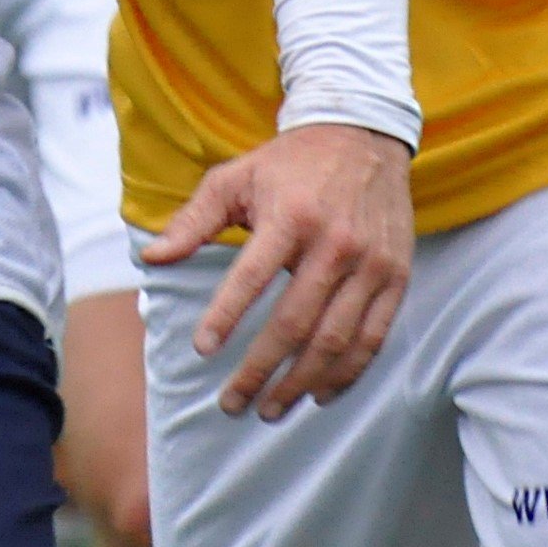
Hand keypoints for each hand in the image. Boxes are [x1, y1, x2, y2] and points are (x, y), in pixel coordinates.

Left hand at [141, 122, 413, 419]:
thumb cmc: (288, 163)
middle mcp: (334, 244)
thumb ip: (193, 220)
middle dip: (260, 369)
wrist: (363, 138)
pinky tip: (319, 394)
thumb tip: (151, 257)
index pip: (252, 276)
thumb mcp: (234, 178)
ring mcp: (370, 264)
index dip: (226, 316)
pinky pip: (373, 338)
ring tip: (270, 409)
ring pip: (335, 340)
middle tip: (232, 402)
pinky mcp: (396, 278)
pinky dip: (347, 373)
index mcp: (290, 216)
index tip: (204, 350)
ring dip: (300, 383)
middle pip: (294, 322)